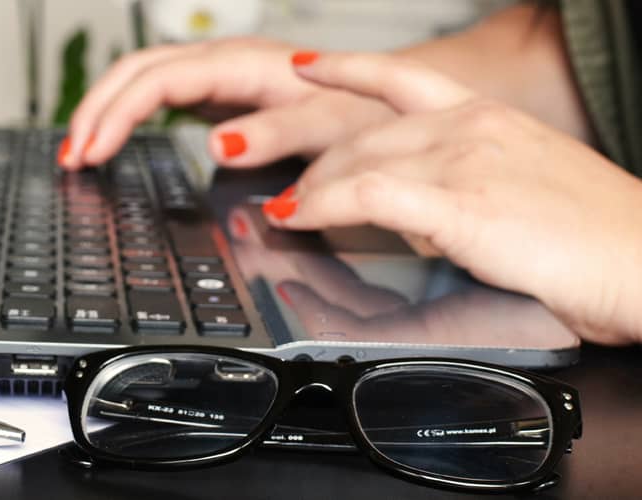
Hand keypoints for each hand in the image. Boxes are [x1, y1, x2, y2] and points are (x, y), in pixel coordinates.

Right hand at [59, 37, 393, 169]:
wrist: (389, 99)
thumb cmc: (365, 112)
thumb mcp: (330, 127)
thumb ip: (277, 133)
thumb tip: (218, 144)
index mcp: (246, 67)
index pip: (159, 82)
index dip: (118, 115)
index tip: (92, 153)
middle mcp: (227, 63)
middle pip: (138, 71)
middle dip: (96, 111)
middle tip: (70, 157)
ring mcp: (221, 76)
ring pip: (143, 78)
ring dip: (104, 111)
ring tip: (78, 150)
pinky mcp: (220, 94)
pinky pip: (159, 95)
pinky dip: (128, 116)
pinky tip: (113, 139)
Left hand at [262, 52, 641, 344]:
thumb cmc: (595, 236)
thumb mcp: (522, 187)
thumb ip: (465, 184)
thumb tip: (417, 210)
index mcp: (488, 117)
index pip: (401, 79)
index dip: (347, 68)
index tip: (309, 67)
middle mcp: (471, 127)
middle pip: (365, 134)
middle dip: (319, 166)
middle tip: (293, 191)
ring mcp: (464, 161)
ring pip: (358, 161)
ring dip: (311, 190)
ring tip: (287, 211)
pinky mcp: (460, 204)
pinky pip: (368, 195)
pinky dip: (322, 206)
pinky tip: (301, 216)